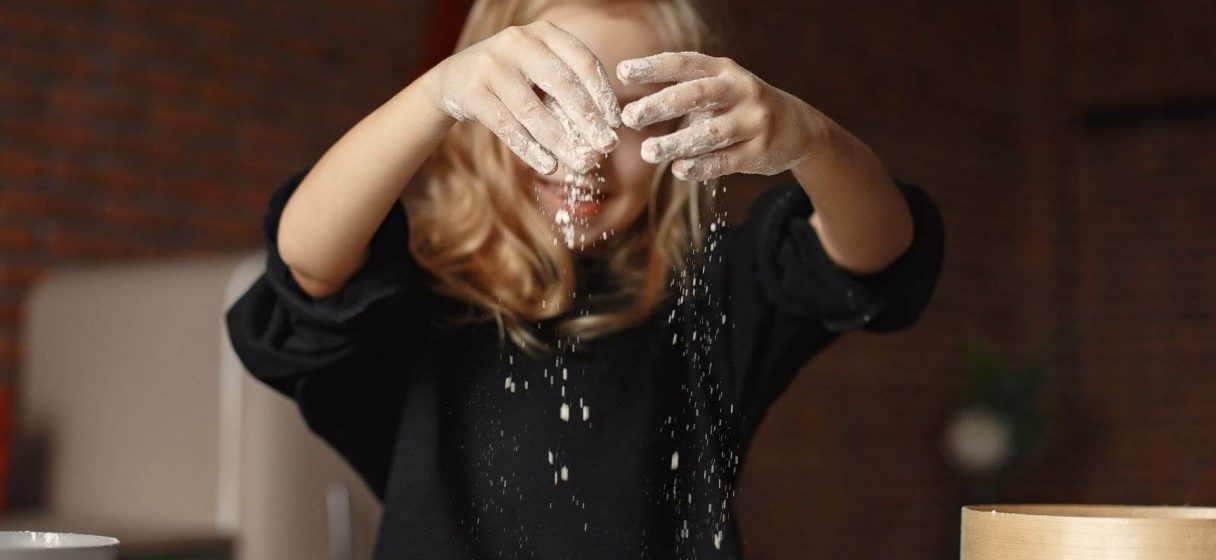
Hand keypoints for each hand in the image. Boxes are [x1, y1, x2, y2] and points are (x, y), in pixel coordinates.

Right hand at [425, 21, 622, 174]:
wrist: (456, 79)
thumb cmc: (514, 79)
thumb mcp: (541, 71)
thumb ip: (569, 89)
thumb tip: (607, 129)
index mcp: (545, 32)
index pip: (583, 61)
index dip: (602, 94)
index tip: (616, 125)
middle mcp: (518, 41)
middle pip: (562, 84)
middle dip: (587, 120)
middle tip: (606, 147)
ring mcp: (491, 64)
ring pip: (532, 109)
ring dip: (560, 141)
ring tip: (580, 164)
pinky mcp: (472, 90)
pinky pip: (506, 125)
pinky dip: (529, 149)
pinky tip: (547, 165)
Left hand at [617, 52, 828, 181]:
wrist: (799, 128)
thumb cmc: (743, 106)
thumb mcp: (722, 87)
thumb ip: (686, 91)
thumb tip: (636, 106)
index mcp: (725, 71)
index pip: (685, 63)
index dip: (653, 67)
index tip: (622, 72)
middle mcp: (742, 91)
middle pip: (697, 95)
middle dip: (661, 105)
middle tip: (631, 117)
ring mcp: (753, 122)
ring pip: (710, 133)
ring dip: (676, 143)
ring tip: (648, 152)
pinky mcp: (759, 152)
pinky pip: (725, 161)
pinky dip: (700, 166)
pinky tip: (679, 170)